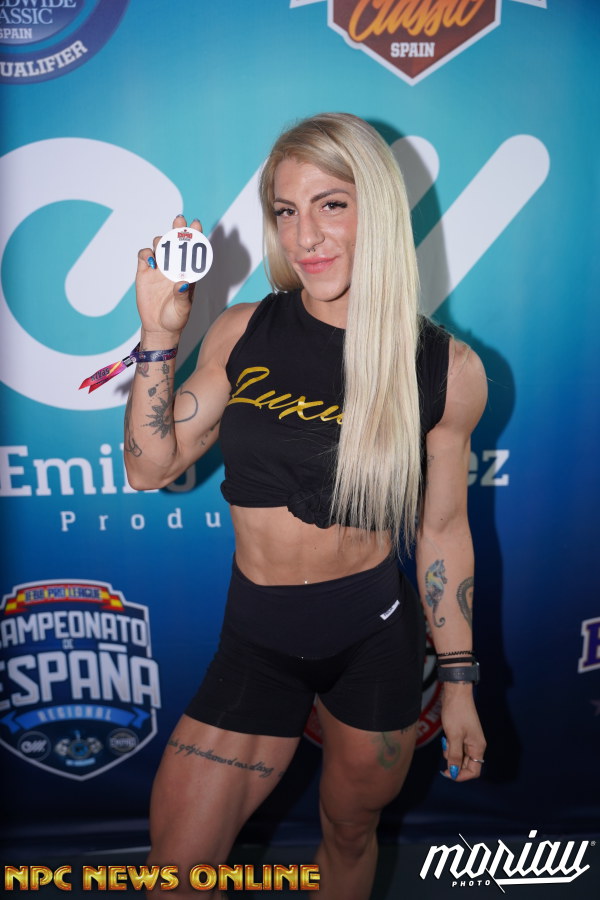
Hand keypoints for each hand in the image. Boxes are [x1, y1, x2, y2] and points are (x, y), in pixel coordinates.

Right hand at [136, 214, 200, 341]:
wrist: (159, 328)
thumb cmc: (176, 318)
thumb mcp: (183, 308)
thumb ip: (183, 295)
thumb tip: (183, 283)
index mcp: (188, 272)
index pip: (193, 250)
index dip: (195, 236)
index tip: (196, 224)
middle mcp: (174, 266)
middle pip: (176, 242)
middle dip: (178, 229)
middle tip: (180, 220)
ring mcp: (159, 268)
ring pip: (160, 245)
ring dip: (162, 241)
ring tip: (164, 248)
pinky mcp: (145, 272)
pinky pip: (144, 255)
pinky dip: (147, 253)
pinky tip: (151, 262)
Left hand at [439, 685, 485, 781]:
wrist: (456, 693)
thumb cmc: (456, 713)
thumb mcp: (454, 736)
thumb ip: (455, 755)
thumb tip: (454, 772)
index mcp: (478, 747)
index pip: (474, 771)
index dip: (461, 775)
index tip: (448, 772)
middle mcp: (476, 745)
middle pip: (466, 764)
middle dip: (454, 761)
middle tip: (445, 751)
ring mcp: (469, 739)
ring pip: (460, 755)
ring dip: (451, 753)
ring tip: (446, 741)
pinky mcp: (462, 734)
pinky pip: (456, 746)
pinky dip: (450, 745)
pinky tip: (446, 737)